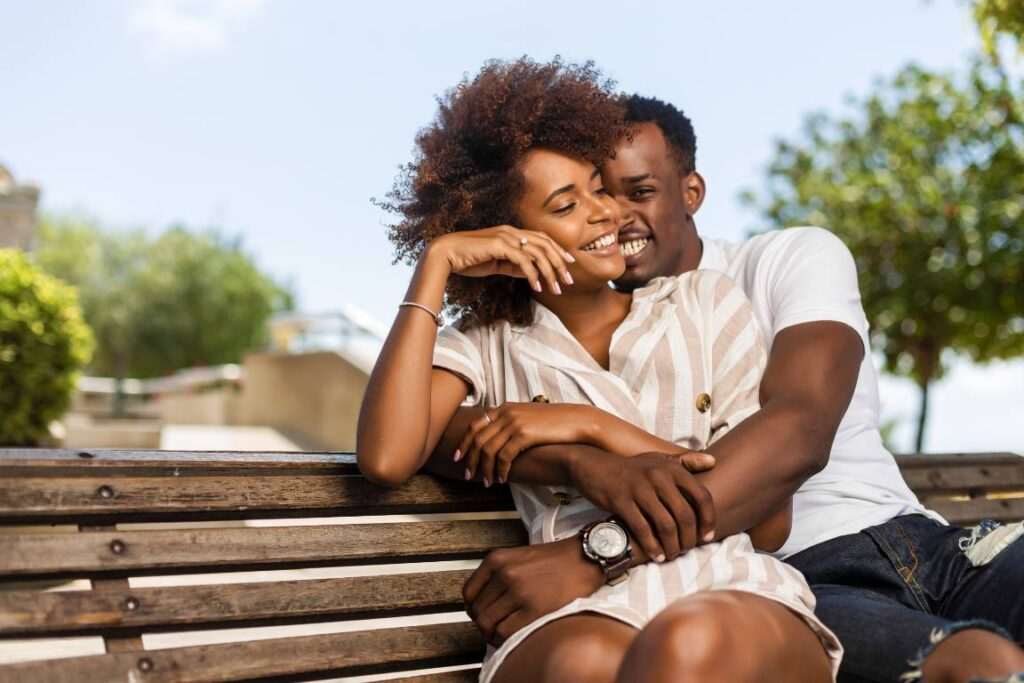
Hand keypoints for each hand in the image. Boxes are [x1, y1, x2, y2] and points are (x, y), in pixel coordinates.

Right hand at [430, 225, 574, 293]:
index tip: (569, 265)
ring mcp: (506, 237)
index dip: (558, 251)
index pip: (542, 239)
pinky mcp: (499, 245)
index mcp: (512, 233)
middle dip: (559, 263)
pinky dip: (533, 275)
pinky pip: (523, 261)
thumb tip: (532, 273)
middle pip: (545, 244)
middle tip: (569, 280)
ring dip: (549, 272)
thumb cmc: (468, 260)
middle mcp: (512, 231)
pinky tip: (537, 287)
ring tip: (556, 288)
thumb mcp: (497, 264)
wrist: (446, 255)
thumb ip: (514, 266)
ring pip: (538, 253)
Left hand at [457, 403, 598, 485]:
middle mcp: (506, 413)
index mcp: (504, 407)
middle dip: (470, 459)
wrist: (577, 420)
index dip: (465, 443)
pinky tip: (503, 479)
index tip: (459, 457)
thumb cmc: (554, 422)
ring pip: (488, 450)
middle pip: (478, 439)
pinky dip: (500, 470)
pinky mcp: (524, 434)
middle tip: (468, 475)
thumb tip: (497, 435)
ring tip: (487, 482)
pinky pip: (504, 456)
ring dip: (485, 469)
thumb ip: (511, 421)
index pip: (475, 425)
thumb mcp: (528, 415)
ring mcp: (514, 423)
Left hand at [463, 538, 602, 645]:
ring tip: (501, 633)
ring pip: (488, 623)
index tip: (480, 613)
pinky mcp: (534, 608)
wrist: (585, 558)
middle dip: (482, 623)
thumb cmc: (557, 559)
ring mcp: (518, 591)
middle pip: (477, 610)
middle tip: (492, 626)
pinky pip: (505, 632)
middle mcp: (505, 573)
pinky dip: (505, 638)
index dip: (473, 608)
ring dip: (491, 633)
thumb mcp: (519, 556)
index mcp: (498, 559)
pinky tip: (513, 636)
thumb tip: (485, 600)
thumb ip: (499, 573)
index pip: (468, 592)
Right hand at [568, 450, 715, 561]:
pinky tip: (656, 555)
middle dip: (689, 538)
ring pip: (665, 525)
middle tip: (687, 550)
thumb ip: (686, 461)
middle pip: (685, 515)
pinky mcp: (621, 500)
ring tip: (672, 555)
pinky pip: (642, 529)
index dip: (708, 520)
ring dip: (672, 546)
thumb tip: (713, 461)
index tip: (707, 536)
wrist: (594, 466)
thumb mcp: (659, 459)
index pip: (701, 496)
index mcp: (672, 468)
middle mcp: (658, 476)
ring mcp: (639, 488)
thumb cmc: (632, 468)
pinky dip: (652, 547)